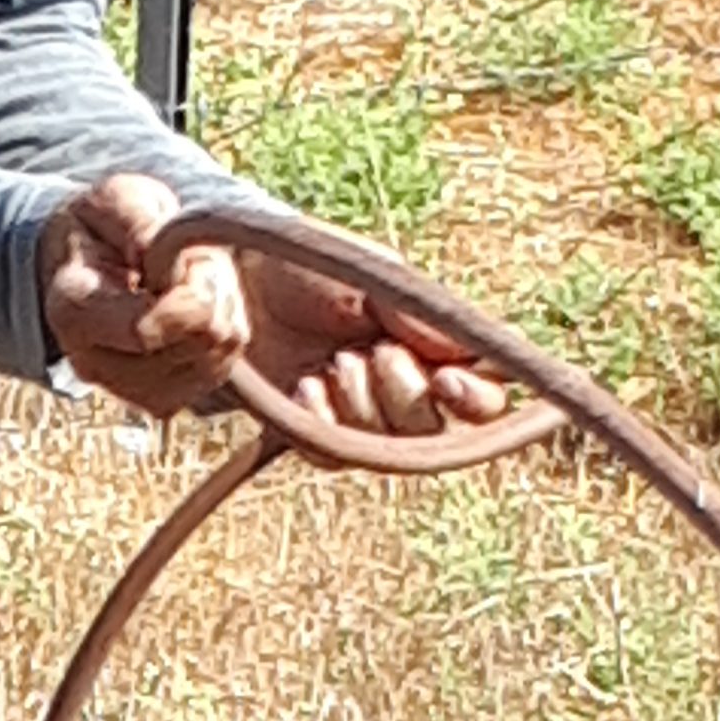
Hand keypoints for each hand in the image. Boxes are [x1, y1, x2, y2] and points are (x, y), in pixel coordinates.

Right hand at [36, 172, 249, 416]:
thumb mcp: (116, 199)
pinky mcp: (164, 399)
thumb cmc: (104, 227)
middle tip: (192, 263)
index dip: (191, 294)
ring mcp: (129, 390)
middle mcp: (94, 364)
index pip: (145, 330)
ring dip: (222, 310)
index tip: (190, 258)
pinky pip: (222, 367)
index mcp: (73, 310)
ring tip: (192, 282)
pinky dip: (225, 332)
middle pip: (192, 345)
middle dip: (211, 293)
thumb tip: (157, 253)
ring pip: (215, 358)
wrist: (90, 265)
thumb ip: (138, 220)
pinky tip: (199, 308)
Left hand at [239, 247, 506, 440]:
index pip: (485, 396)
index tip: (445, 380)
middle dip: (405, 397)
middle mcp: (406, 390)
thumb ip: (419, 315)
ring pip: (386, 451)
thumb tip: (468, 355)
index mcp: (435, 349)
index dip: (475, 400)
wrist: (235, 275)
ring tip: (334, 362)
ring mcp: (360, 418)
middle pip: (436, 433)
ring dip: (361, 406)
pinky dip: (322, 424)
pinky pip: (334, 458)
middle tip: (370, 354)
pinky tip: (305, 389)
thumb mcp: (373, 274)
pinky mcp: (314, 435)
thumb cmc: (311, 262)